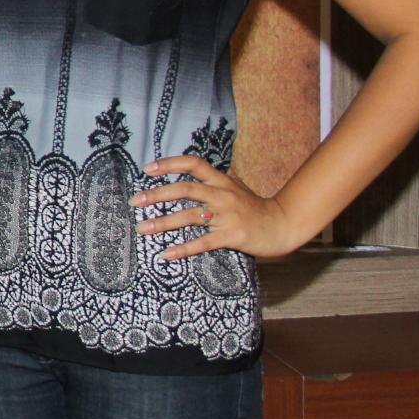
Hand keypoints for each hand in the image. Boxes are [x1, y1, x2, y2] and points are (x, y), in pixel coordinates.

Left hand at [134, 155, 305, 260]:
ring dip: (162, 223)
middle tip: (135, 201)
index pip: (193, 164)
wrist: (282, 225)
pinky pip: (202, 242)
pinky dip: (182, 249)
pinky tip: (165, 254)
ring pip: (189, 216)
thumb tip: (189, 173)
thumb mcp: (235, 188)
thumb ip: (213, 182)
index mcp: (222, 181)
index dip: (170, 164)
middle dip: (156, 194)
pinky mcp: (231, 235)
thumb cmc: (255, 208)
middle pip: (185, 189)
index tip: (147, 169)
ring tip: (142, 228)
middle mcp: (222, 194)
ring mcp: (227, 215)